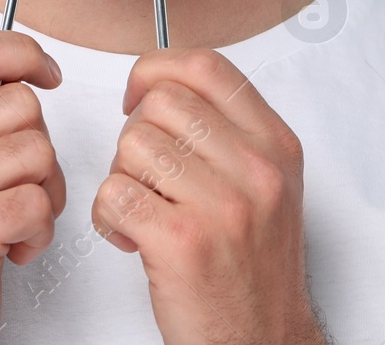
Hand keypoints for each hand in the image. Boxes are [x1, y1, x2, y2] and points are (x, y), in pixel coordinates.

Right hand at [0, 32, 65, 344]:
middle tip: (20, 188)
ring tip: (15, 222)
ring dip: (46, 193)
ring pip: (38, 152)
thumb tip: (15, 70)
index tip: (47, 72)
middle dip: (41, 148)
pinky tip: (14, 248)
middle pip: (21, 105)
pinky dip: (41, 230)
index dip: (20, 51)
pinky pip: (38, 201)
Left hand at [91, 48, 326, 344]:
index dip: (156, 70)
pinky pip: (113, 193)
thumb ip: (228, 130)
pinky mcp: (182, 243)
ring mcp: (222, 205)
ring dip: (122, 179)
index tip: (141, 96)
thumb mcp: (266, 184)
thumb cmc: (253, 268)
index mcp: (276, 144)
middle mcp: (256, 169)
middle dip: (135, 135)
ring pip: (131, 145)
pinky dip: (108, 217)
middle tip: (148, 177)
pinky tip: (133, 237)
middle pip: (159, 103)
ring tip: (145, 212)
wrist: (263, 340)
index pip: (204, 66)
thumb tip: (163, 84)